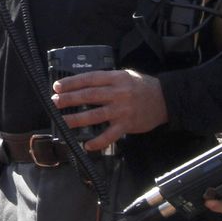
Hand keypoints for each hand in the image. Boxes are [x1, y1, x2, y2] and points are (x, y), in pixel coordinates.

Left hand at [52, 69, 168, 152]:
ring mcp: (122, 111)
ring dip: (76, 119)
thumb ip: (107, 79)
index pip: (90, 79)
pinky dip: (98, 141)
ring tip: (62, 121)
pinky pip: (109, 135)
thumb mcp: (126, 75)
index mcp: (116, 78)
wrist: (166, 100)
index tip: (58, 86)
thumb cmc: (143, 86)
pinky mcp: (127, 125)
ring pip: (94, 115)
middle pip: (89, 96)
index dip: (72, 82)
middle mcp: (118, 94)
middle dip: (69, 99)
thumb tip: (83, 84)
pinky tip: (87, 144)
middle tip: (55, 102)